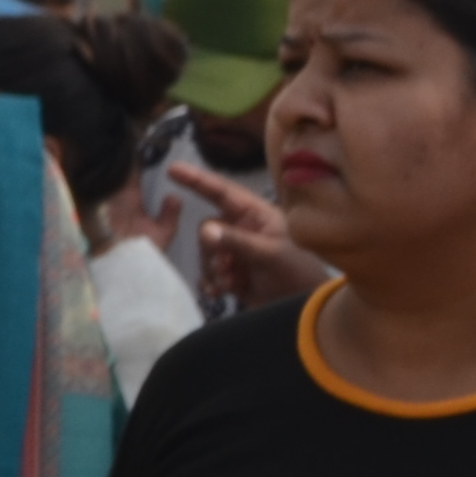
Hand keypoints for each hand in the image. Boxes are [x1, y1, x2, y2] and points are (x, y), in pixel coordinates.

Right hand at [168, 158, 330, 306]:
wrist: (303, 308)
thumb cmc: (297, 273)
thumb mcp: (270, 254)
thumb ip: (236, 241)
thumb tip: (203, 230)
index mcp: (257, 215)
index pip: (223, 193)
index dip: (197, 180)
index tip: (172, 169)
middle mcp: (244, 229)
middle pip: (208, 228)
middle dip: (213, 250)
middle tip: (227, 267)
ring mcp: (237, 251)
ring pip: (206, 252)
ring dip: (214, 269)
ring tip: (231, 283)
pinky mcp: (231, 272)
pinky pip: (207, 272)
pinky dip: (212, 282)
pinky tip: (222, 291)